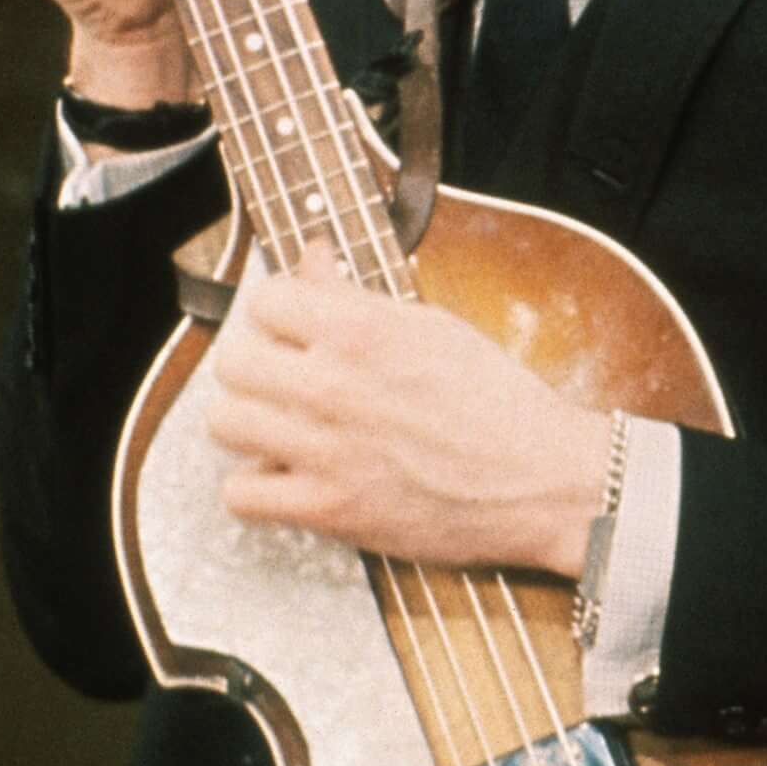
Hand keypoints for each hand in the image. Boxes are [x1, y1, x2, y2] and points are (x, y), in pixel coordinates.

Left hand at [201, 245, 607, 575]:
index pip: (265, 299)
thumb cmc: (499, 402)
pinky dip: (261, 488)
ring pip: (224, 423)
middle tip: (291, 383)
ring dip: (253, 425)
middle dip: (261, 368)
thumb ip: (357, 296)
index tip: (301, 331)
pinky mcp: (326, 509)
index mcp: (362, 330)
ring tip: (288, 430)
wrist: (542, 480)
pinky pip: (241, 493)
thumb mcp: (435, 327)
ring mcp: (323, 449)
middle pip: (233, 361)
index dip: (284, 315)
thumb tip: (310, 256)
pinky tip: (293, 476)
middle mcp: (333, 384)